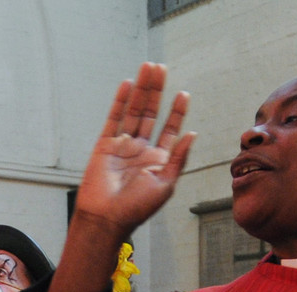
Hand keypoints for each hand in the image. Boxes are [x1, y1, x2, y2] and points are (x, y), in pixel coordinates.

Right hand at [73, 62, 196, 241]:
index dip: (177, 111)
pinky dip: (121, 101)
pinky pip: (114, 118)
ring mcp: (123, 146)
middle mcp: (141, 150)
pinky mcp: (105, 145)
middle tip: (161, 68)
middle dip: (157, 91)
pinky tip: (128, 85)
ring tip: (148, 68)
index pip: (170, 129)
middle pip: (151, 113)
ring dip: (141, 90)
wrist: (107, 218)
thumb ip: (179, 158)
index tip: (183, 94)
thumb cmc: (137, 208)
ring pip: (134, 111)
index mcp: (159, 160)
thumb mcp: (166, 184)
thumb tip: (192, 134)